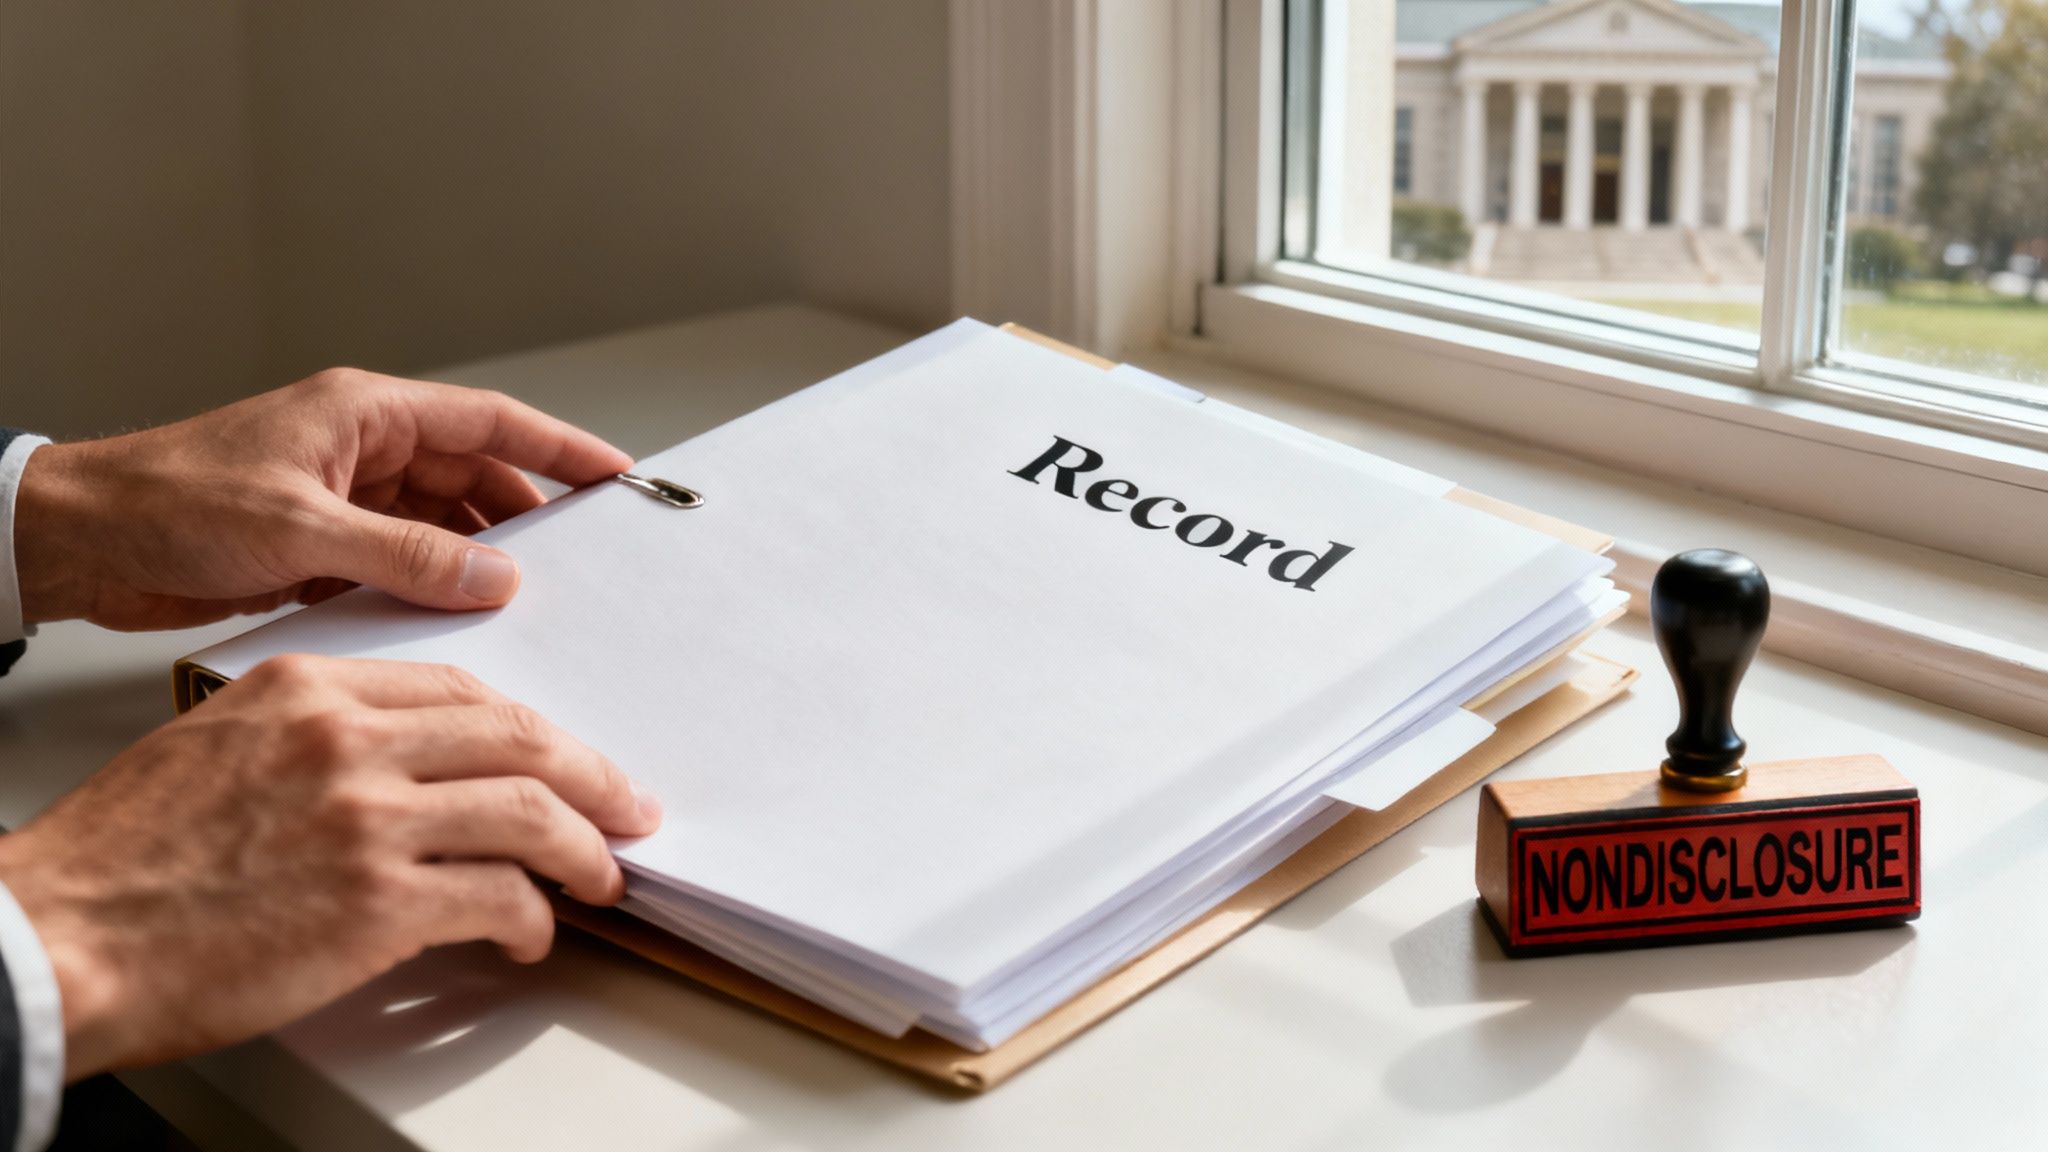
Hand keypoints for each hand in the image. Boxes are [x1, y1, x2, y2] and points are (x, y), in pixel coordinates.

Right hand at [0, 654, 662, 1079]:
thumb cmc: (123, 857)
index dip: (529, 727)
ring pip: (531, 810)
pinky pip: (501, 897)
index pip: (461, 687)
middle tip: (627, 805)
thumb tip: (401, 766)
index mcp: (311, 689)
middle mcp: (351, 740)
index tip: (561, 753)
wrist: (63, 935)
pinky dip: (533, 918)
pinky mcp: (380, 901)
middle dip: (593, 773)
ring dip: (585, 849)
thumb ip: (316, 737)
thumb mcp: (218, 743)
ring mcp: (370, 817)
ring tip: (603, 875)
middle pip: (519, 736)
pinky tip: (531, 934)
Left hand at [12, 368, 631, 630]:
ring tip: (524, 603)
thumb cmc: (164, 502)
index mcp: (363, 414)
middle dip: (528, 518)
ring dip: (477, 562)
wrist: (76, 542)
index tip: (617, 476)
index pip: (489, 423)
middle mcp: (360, 450)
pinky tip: (454, 623)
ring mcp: (342, 499)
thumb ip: (406, 554)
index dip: (560, 449)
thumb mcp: (299, 529)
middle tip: (581, 561)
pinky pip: (401, 565)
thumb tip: (495, 578)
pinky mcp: (321, 546)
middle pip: (474, 478)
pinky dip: (430, 590)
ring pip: (441, 527)